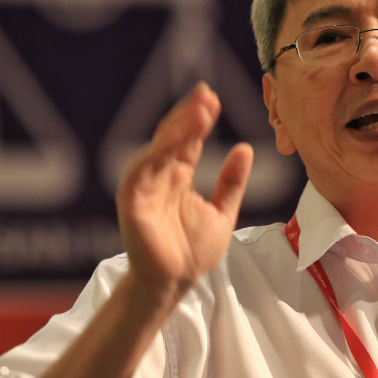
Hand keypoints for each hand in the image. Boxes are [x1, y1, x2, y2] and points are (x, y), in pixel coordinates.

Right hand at [116, 82, 253, 294]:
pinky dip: (154, 155)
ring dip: (175, 130)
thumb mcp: (223, 212)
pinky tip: (170, 140)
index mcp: (178, 175)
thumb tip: (245, 148)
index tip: (213, 97)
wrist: (176, 283)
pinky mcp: (132, 202)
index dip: (200, 119)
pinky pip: (140, 173)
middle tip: (205, 95)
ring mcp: (144, 187)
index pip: (189, 140)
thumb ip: (231, 181)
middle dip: (188, 115)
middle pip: (172, 138)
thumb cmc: (193, 251)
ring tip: (197, 113)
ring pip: (158, 150)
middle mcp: (159, 176)